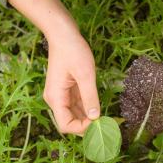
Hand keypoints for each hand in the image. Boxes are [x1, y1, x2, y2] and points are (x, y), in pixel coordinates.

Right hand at [8, 0, 100, 134]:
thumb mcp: (85, 74)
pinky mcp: (66, 90)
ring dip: (88, 118)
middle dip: (87, 125)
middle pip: (69, 122)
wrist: (63, 34)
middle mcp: (55, 99)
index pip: (65, 125)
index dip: (82, 128)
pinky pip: (76, 105)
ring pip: (74, 114)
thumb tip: (96, 118)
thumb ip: (90, 97)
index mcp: (55, 97)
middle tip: (106, 124)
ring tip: (106, 118)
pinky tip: (99, 108)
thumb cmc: (73, 51)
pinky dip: (87, 108)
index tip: (99, 123)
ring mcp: (60, 95)